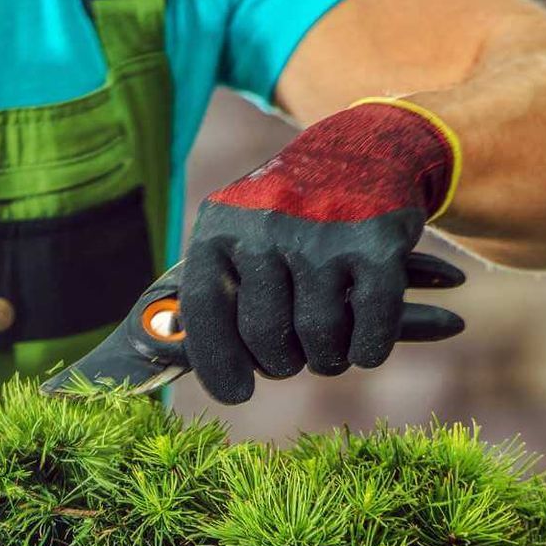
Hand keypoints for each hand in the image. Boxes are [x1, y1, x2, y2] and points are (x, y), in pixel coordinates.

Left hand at [181, 98, 466, 402]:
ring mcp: (324, 234)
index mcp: (221, 225)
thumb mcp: (237, 232)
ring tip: (329, 350)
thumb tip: (167, 353)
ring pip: (321, 337)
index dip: (217, 363)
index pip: (205, 310)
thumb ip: (212, 289)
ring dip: (328, 359)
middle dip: (280, 364)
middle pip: (266, 335)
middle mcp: (268, 225)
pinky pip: (371, 328)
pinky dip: (368, 351)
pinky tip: (363, 348)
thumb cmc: (289, 215)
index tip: (237, 395)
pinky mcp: (378, 244)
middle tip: (291, 362)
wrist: (362, 150)